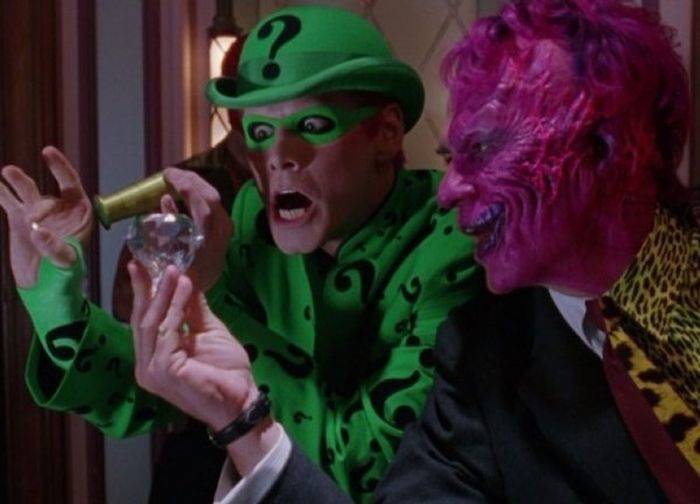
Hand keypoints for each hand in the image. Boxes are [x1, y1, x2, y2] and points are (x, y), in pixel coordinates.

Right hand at [0, 146, 93, 287]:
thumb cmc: (66, 276)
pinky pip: (8, 201)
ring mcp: (38, 214)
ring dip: (17, 181)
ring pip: (27, 192)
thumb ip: (55, 248)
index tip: (47, 152)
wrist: (45, 289)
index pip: (72, 185)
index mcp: (80, 215)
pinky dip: (1, 192)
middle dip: (41, 207)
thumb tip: (39, 231)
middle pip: (48, 197)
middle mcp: (60, 211)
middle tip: (35, 222)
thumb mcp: (66, 264)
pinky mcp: (19, 221)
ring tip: (7, 172)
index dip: (61, 167)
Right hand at [129, 263, 254, 429]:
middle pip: (141, 320)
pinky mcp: (164, 370)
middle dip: (145, 289)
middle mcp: (146, 364)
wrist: (241, 399)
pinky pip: (168, 331)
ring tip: (173, 270)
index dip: (142, 293)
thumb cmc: (226, 370)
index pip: (143, 321)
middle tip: (146, 262)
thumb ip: (193, 309)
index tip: (141, 267)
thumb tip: (184, 279)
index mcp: (153, 357)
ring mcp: (151, 369)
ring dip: (163, 294)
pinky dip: (176, 307)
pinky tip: (184, 289)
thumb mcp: (208, 331)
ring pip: (152, 323)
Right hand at [162, 168, 232, 292]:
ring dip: (195, 185)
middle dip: (190, 180)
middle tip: (170, 174)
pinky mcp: (225, 230)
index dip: (186, 185)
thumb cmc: (180, 274)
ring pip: (214, 199)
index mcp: (209, 238)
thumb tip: (165, 199)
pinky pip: (214, 206)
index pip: (204, 204)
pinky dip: (199, 195)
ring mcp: (226, 230)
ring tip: (177, 179)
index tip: (168, 175)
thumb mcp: (169, 252)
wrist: (198, 291)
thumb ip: (168, 224)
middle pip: (211, 196)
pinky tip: (186, 192)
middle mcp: (221, 231)